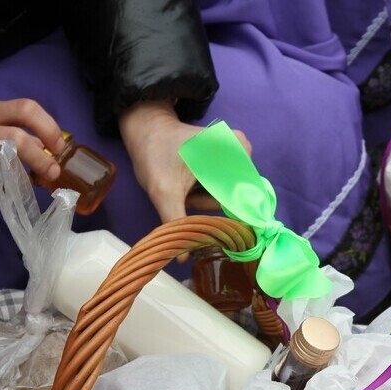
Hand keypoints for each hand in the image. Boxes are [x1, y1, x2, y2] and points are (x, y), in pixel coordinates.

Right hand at [0, 99, 66, 205]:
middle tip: (53, 171)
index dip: (49, 127)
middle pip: (18, 140)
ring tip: (26, 183)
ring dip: (25, 182)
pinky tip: (4, 193)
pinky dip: (8, 197)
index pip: (25, 108)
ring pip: (8, 173)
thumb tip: (51, 150)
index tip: (58, 146)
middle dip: (43, 159)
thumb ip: (14, 129)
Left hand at [118, 99, 251, 222]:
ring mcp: (239, 153)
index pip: (243, 197)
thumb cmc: (155, 155)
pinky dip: (208, 192)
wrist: (148, 130)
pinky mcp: (232, 157)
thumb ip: (176, 222)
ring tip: (186, 187)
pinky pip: (225, 187)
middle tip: (185, 193)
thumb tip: (183, 258)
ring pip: (229, 194)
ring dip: (207, 199)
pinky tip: (191, 182)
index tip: (203, 217)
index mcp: (235, 150)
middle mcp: (243, 149)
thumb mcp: (163, 191)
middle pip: (236, 197)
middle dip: (209, 203)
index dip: (224, 214)